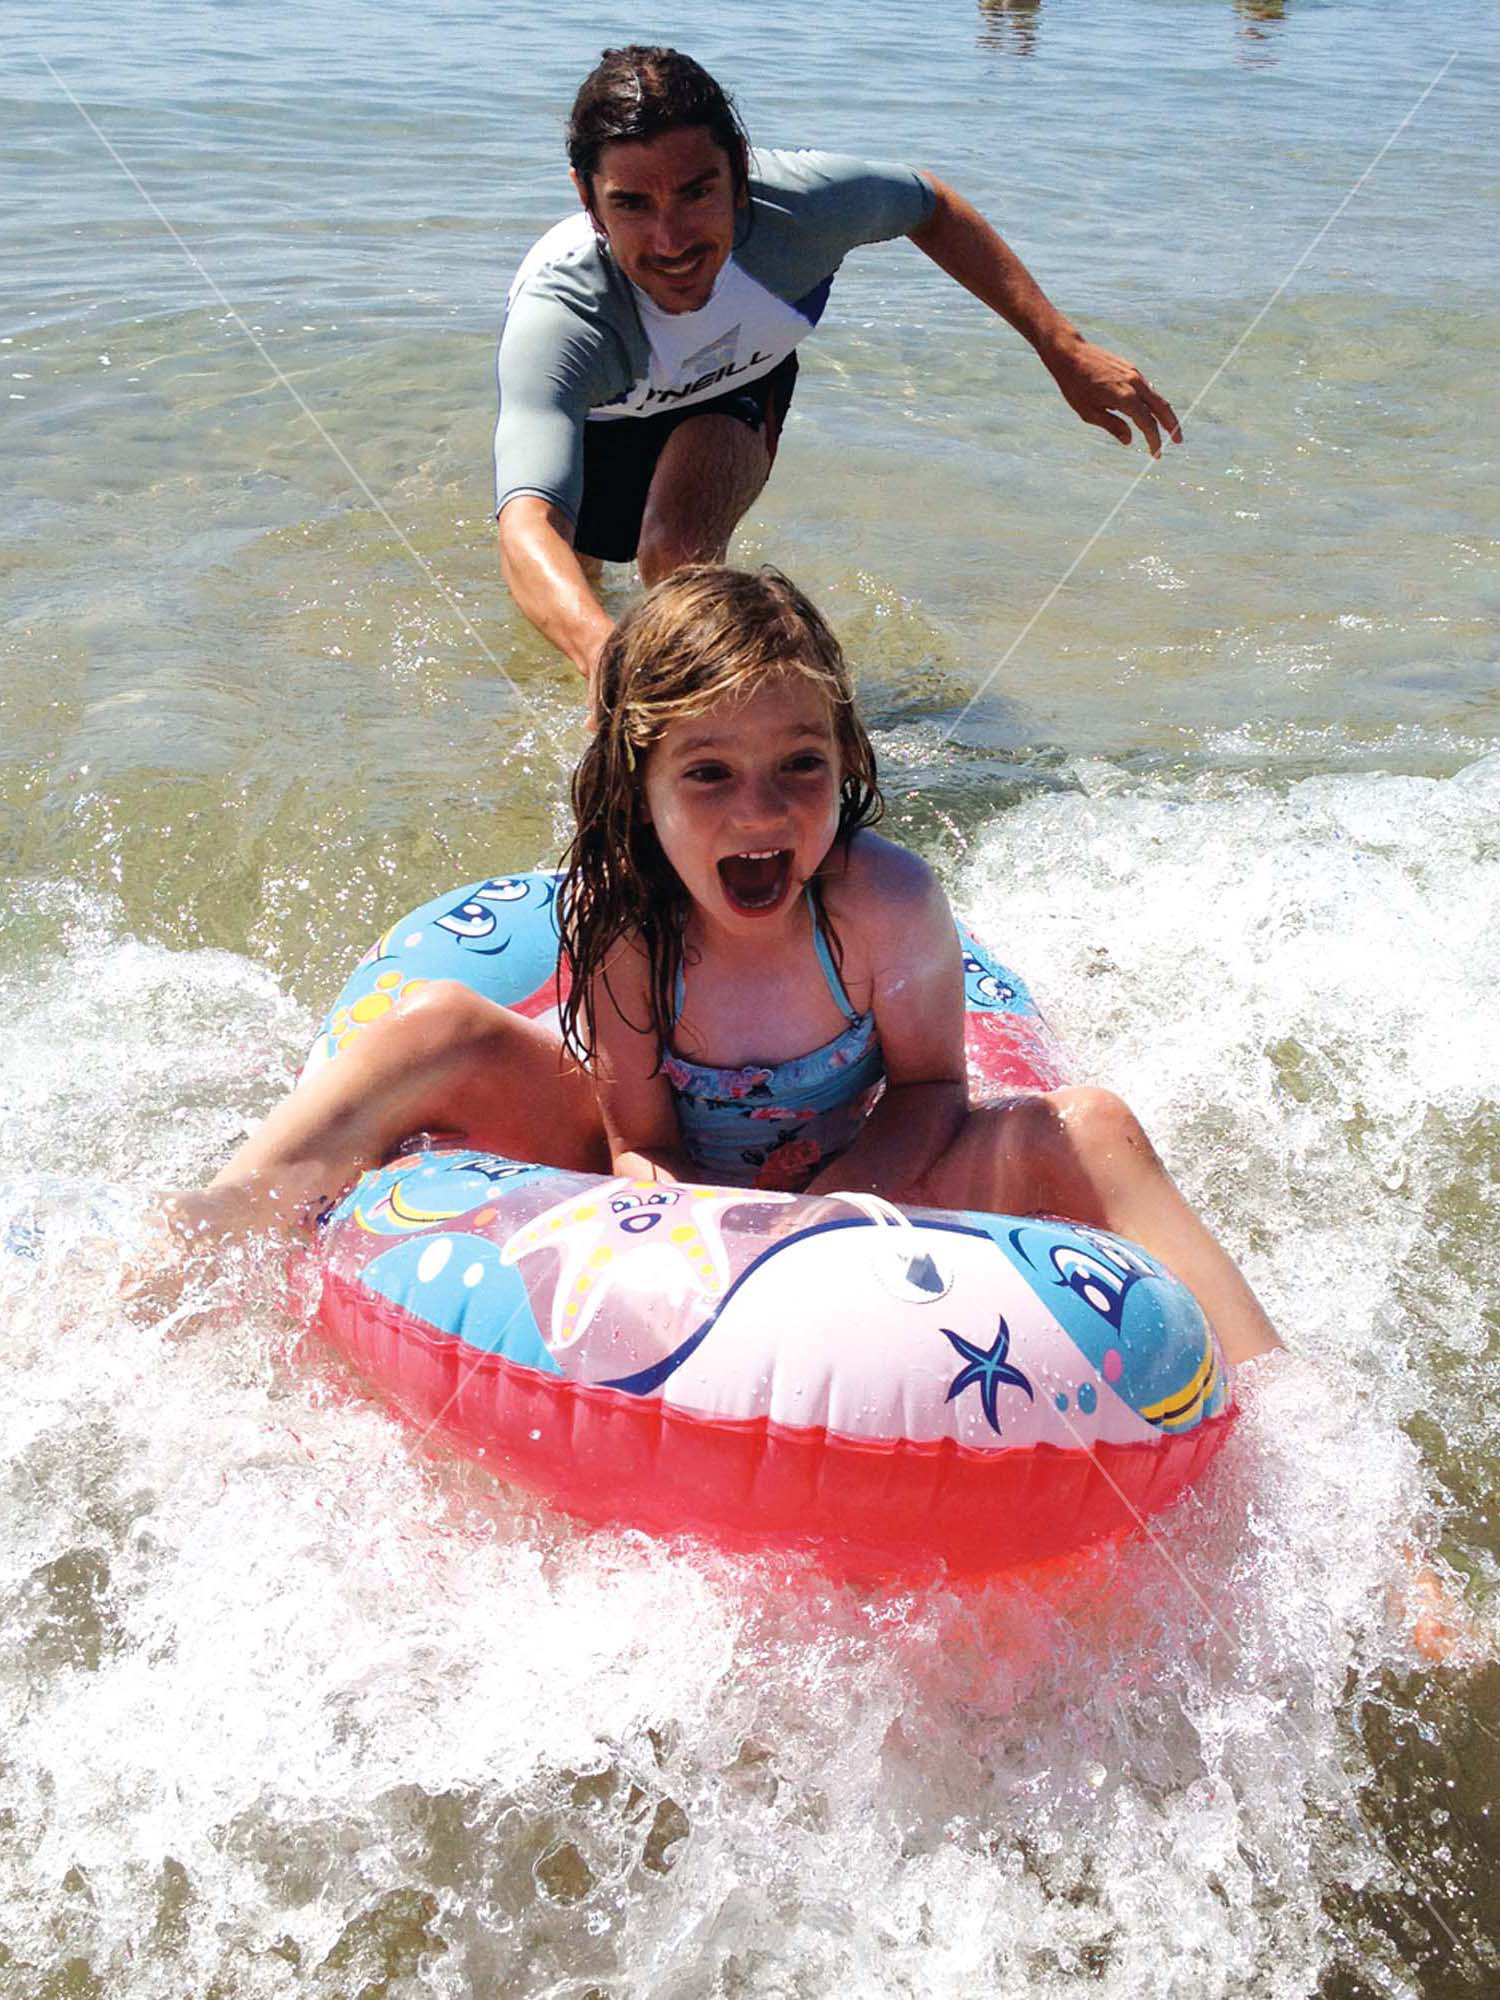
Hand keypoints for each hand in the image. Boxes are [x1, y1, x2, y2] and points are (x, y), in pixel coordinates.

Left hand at [1043, 335, 1181, 457]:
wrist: (1071, 353)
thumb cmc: (1075, 386)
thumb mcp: (1089, 413)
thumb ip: (1112, 426)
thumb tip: (1129, 440)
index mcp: (1125, 397)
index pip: (1147, 423)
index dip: (1154, 440)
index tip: (1156, 454)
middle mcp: (1134, 384)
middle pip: (1161, 407)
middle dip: (1172, 425)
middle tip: (1178, 440)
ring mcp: (1134, 374)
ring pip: (1156, 397)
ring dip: (1164, 413)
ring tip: (1169, 427)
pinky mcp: (1130, 369)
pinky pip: (1147, 389)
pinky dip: (1153, 402)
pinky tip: (1151, 411)